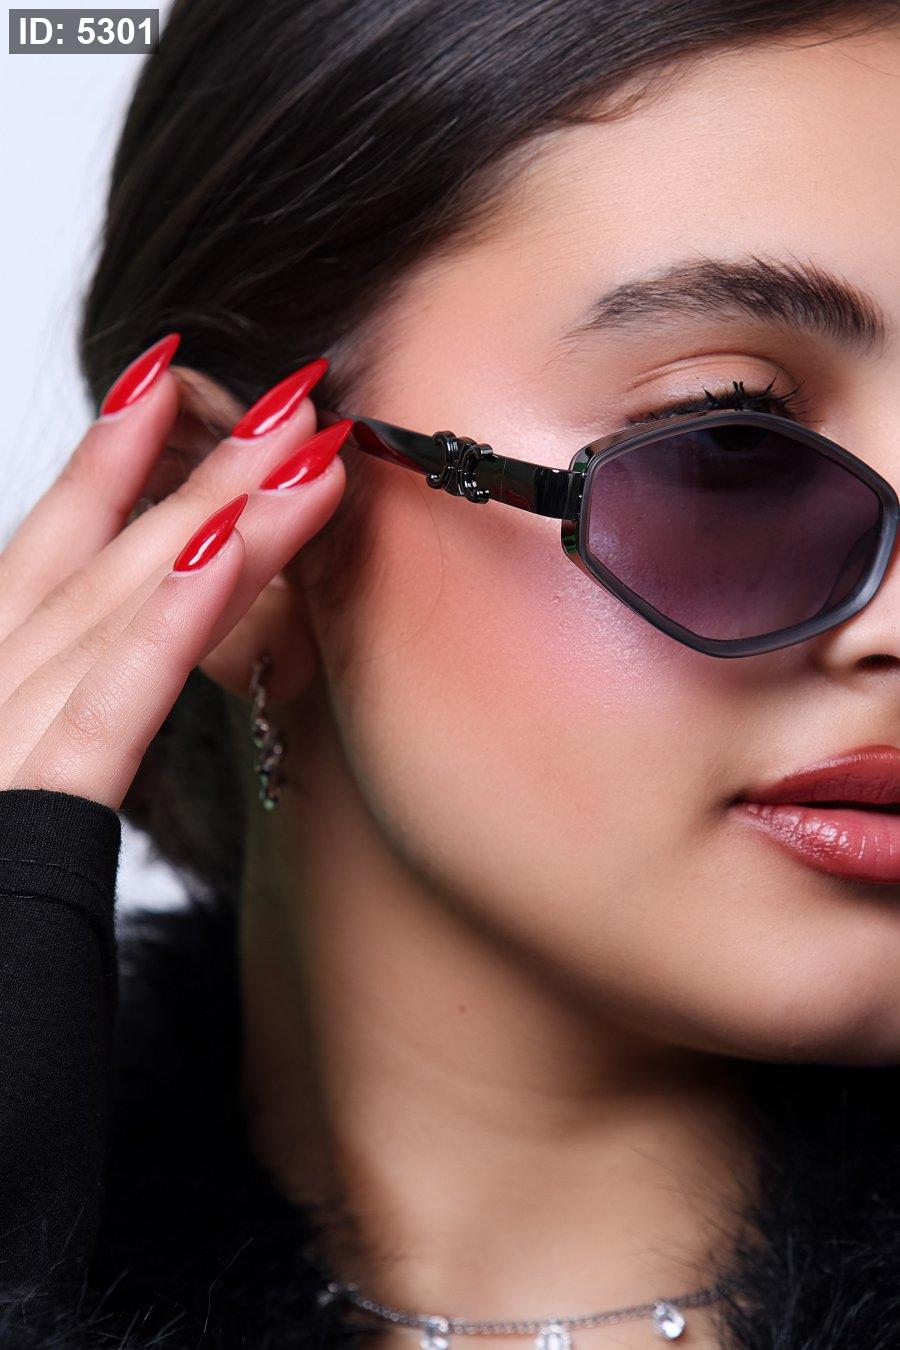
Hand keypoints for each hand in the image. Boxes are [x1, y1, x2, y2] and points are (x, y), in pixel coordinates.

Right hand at [0, 334, 350, 810]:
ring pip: (124, 610)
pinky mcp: (34, 817)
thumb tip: (122, 667)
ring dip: (216, 516)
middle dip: (202, 473)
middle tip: (289, 397)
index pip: (50, 557)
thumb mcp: (18, 794)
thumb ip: (64, 731)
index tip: (164, 386)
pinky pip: (110, 707)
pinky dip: (166, 625)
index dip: (107, 465)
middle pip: (107, 563)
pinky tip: (225, 553)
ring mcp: (4, 746)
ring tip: (300, 441)